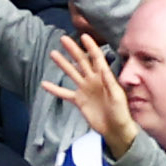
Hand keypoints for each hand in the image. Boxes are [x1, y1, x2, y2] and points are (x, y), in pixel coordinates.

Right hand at [50, 26, 131, 149]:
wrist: (115, 129)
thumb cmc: (120, 112)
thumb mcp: (117, 96)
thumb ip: (109, 82)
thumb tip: (104, 68)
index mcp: (104, 76)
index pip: (97, 58)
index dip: (91, 47)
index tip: (83, 35)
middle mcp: (93, 80)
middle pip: (81, 61)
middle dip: (73, 50)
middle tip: (63, 39)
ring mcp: (85, 89)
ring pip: (72, 73)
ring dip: (63, 64)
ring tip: (53, 53)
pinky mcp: (79, 100)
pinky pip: (65, 93)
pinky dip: (55, 89)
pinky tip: (44, 84)